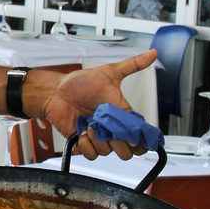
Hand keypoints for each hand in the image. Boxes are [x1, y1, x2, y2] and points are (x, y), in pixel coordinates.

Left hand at [27, 49, 156, 160]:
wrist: (57, 92)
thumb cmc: (81, 83)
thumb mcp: (110, 72)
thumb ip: (133, 65)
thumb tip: (152, 54)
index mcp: (122, 116)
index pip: (140, 136)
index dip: (141, 140)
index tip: (133, 134)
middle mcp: (112, 130)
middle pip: (127, 151)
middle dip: (119, 142)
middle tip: (107, 126)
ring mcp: (99, 138)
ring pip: (109, 152)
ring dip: (99, 138)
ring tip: (90, 123)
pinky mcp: (84, 143)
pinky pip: (91, 154)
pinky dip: (86, 145)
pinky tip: (82, 131)